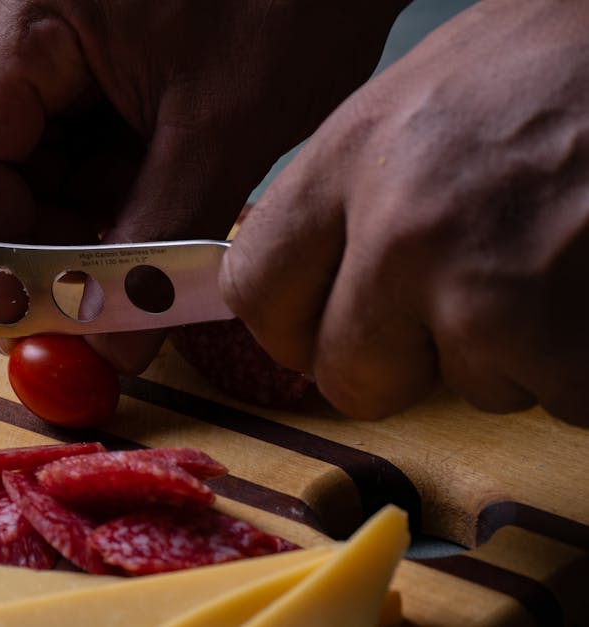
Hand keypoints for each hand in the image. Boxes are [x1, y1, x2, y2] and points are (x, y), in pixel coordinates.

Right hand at [0, 0, 406, 372]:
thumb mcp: (226, 127)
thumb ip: (157, 243)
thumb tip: (109, 347)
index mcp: (20, 5)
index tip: (58, 309)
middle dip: (3, 227)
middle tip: (83, 264)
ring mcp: (7, 5)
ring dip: (35, 200)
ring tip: (126, 207)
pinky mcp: (39, 21)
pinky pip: (14, 114)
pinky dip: (61, 166)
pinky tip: (129, 168)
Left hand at [221, 0, 588, 424]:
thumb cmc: (563, 60)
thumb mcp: (421, 98)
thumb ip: (350, 194)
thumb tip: (311, 274)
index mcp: (352, 154)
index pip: (255, 291)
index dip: (290, 325)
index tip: (321, 326)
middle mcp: (402, 230)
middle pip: (345, 376)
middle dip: (397, 362)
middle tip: (453, 307)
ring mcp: (482, 294)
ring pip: (465, 389)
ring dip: (505, 350)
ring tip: (550, 260)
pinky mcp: (564, 347)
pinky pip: (551, 398)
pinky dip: (575, 365)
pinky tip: (587, 290)